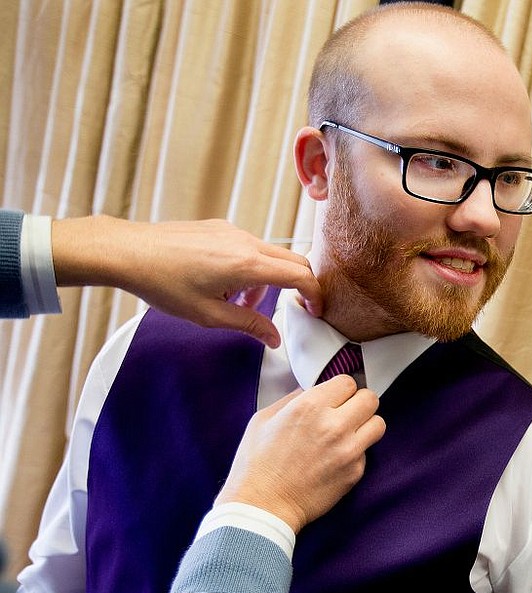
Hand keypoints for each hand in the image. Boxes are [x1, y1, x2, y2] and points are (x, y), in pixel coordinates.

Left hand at [51, 215, 323, 347]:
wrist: (128, 251)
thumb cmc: (163, 283)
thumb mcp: (209, 315)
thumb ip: (249, 325)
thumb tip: (274, 338)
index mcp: (248, 265)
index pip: (301, 276)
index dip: (315, 295)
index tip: (316, 311)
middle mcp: (246, 243)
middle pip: (294, 261)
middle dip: (299, 287)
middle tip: (294, 308)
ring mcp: (233, 232)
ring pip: (271, 256)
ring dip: (269, 280)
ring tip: (239, 302)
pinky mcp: (220, 228)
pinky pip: (250, 247)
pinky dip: (251, 267)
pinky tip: (223, 283)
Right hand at [215, 376, 384, 532]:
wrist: (263, 506)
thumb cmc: (257, 465)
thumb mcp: (265, 419)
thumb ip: (293, 400)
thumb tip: (312, 391)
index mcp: (310, 407)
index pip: (347, 382)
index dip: (341, 389)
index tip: (336, 397)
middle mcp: (334, 425)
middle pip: (370, 399)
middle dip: (359, 402)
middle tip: (347, 412)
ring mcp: (348, 450)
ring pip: (378, 424)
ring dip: (365, 425)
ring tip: (349, 433)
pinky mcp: (355, 471)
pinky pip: (367, 451)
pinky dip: (356, 451)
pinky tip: (336, 458)